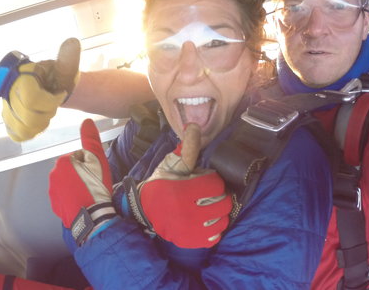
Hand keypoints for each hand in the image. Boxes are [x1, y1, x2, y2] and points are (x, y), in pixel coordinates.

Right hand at [1, 38, 80, 141]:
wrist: (53, 85)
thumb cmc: (58, 75)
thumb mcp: (65, 65)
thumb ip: (68, 57)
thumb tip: (73, 42)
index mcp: (21, 76)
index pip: (31, 98)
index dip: (50, 101)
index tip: (60, 94)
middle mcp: (9, 90)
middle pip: (27, 116)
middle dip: (46, 113)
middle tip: (53, 105)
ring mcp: (7, 106)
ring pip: (22, 127)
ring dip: (39, 124)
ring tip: (46, 113)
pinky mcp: (9, 119)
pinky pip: (16, 133)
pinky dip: (30, 132)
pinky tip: (39, 124)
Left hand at [49, 119, 115, 245]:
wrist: (92, 217)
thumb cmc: (95, 187)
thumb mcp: (98, 159)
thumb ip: (91, 139)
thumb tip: (87, 121)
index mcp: (62, 162)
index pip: (80, 156)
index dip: (91, 163)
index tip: (96, 172)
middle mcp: (53, 175)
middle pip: (73, 168)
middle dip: (83, 173)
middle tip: (95, 182)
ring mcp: (52, 191)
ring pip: (69, 182)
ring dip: (78, 184)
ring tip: (90, 193)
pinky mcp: (55, 205)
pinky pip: (65, 195)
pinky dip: (73, 196)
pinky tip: (83, 201)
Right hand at [125, 124, 231, 248]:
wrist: (144, 209)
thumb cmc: (161, 184)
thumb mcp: (172, 164)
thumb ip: (187, 148)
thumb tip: (194, 126)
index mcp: (184, 191)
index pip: (216, 185)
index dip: (213, 180)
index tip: (205, 180)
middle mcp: (188, 212)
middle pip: (223, 204)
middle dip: (219, 196)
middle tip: (210, 194)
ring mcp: (189, 229)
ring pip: (221, 221)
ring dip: (219, 213)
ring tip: (210, 208)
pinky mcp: (189, 241)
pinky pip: (214, 237)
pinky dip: (214, 229)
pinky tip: (206, 221)